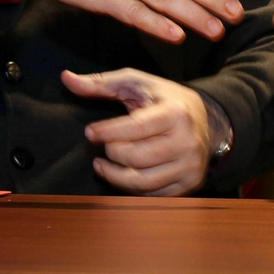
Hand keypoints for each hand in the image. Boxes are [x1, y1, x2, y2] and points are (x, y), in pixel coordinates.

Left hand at [63, 68, 211, 195]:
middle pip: (136, 158)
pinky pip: (152, 195)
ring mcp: (190, 165)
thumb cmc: (164, 99)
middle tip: (104, 146)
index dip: (108, 132)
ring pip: (142, 181)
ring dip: (114, 175)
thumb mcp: (136, 83)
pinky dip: (132, 188)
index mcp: (176, 113)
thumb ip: (101, 83)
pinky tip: (123, 173)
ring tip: (102, 165)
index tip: (90, 132)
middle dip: (112, 152)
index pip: (136, 128)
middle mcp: (188, 141)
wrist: (207, 120)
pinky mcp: (190, 183)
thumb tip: (66, 79)